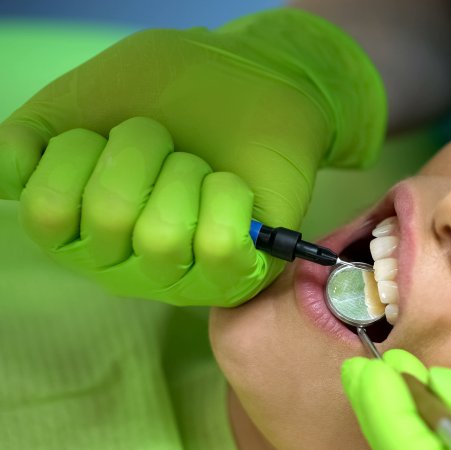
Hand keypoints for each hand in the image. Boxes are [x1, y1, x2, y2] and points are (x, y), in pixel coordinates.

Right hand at [19, 117, 270, 305]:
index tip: (103, 132)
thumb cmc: (163, 94)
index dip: (76, 154)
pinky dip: (227, 198)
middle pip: (108, 216)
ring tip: (201, 164)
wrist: (245, 76)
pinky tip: (228, 184)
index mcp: (72, 224)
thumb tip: (4, 174)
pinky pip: (219, 247)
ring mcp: (176, 272)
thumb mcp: (80, 102)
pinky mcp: (232, 273)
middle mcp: (117, 259)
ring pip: (163, 235)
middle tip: (165, 141)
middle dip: (141, 152)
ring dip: (186, 174)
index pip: (46, 208)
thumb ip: (26, 142)